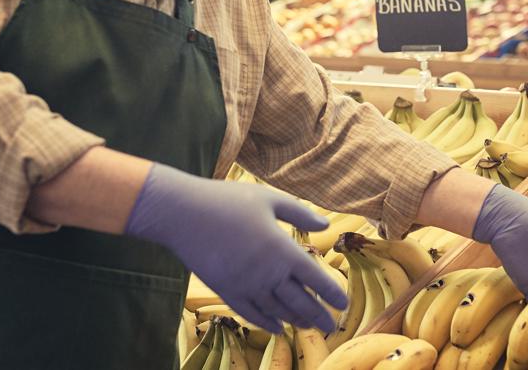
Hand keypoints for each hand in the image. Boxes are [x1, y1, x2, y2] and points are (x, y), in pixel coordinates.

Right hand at [124, 163, 348, 333]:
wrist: (184, 215)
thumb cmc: (228, 201)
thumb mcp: (269, 199)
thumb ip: (300, 214)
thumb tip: (325, 225)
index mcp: (282, 250)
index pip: (315, 279)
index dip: (331, 293)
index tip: (344, 305)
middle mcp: (267, 274)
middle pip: (300, 302)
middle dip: (318, 316)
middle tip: (331, 327)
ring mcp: (246, 286)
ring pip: (278, 311)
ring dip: (295, 320)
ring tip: (308, 326)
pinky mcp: (227, 291)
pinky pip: (251, 314)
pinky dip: (266, 323)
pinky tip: (277, 328)